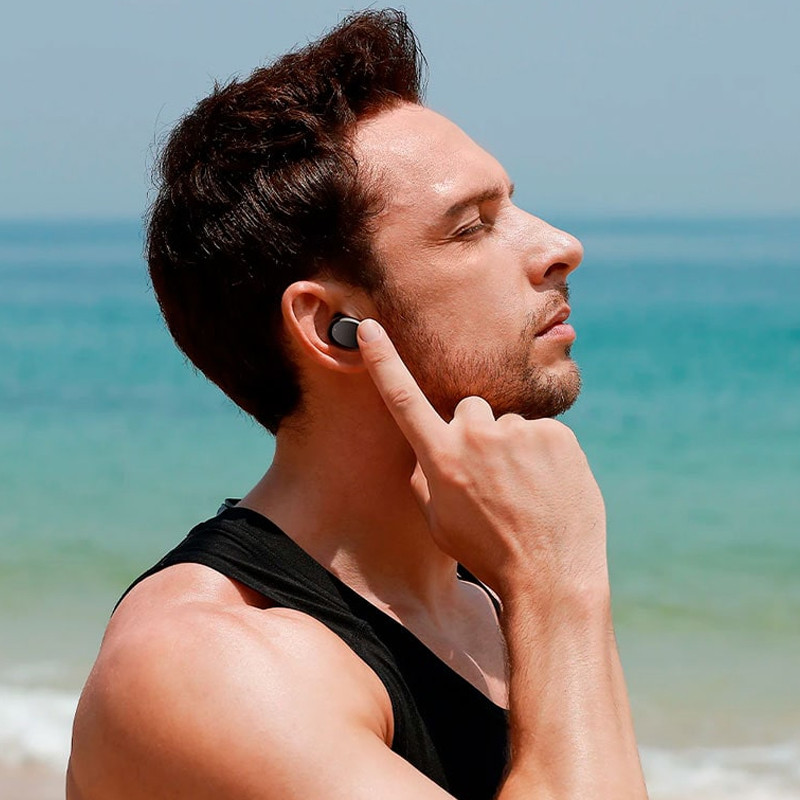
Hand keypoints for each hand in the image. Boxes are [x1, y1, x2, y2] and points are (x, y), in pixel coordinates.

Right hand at [357, 319, 607, 598]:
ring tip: (527, 492)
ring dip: (516, 448)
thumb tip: (427, 452)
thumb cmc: (487, 554)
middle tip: (495, 477)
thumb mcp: (439, 522)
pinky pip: (544, 433)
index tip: (370, 328)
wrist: (550, 577)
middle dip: (478, 432)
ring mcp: (519, 432)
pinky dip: (546, 456)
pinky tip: (549, 488)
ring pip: (511, 425)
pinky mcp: (557, 434)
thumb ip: (428, 476)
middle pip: (470, 409)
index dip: (383, 361)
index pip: (403, 398)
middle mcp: (475, 435)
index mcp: (440, 457)